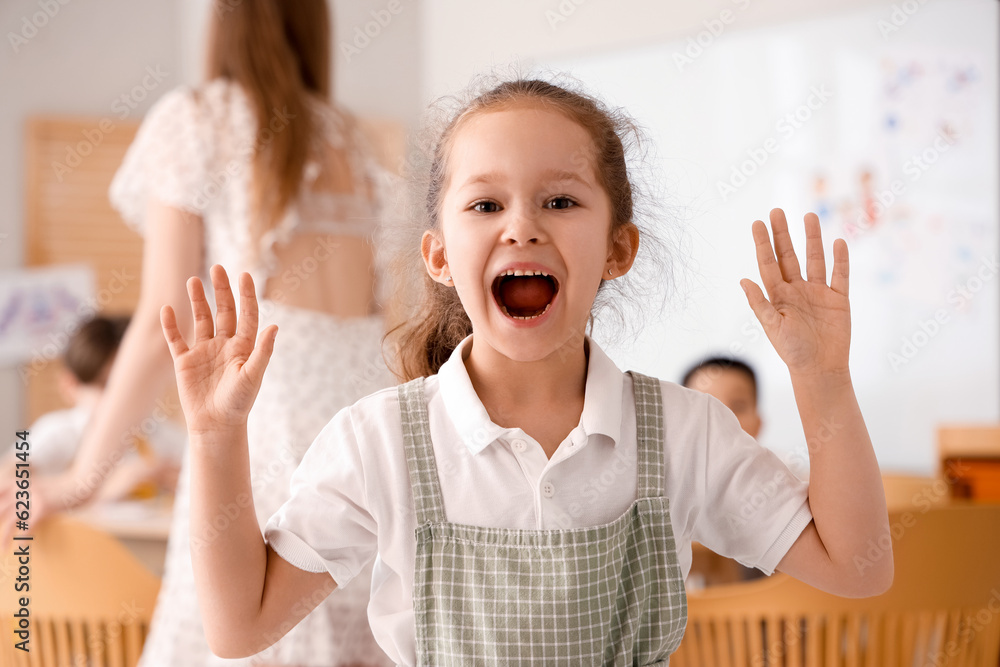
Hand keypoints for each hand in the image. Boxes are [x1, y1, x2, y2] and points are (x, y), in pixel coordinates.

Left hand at [0, 470, 69, 546]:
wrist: (82, 482)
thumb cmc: (63, 487)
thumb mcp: (40, 486)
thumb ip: (25, 493)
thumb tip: (15, 511)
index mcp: (19, 483)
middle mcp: (23, 489)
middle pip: (0, 511)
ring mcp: (33, 497)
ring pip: (11, 521)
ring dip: (5, 537)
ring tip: (3, 549)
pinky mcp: (43, 506)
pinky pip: (28, 526)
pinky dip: (22, 538)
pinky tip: (21, 546)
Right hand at [160, 265, 276, 435]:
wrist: (215, 425)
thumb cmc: (239, 403)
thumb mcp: (253, 376)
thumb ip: (263, 351)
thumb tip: (275, 326)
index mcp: (244, 347)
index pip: (246, 315)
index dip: (246, 295)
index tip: (244, 275)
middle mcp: (225, 345)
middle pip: (224, 311)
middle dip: (221, 290)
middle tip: (218, 268)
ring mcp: (204, 351)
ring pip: (201, 319)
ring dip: (197, 300)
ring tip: (193, 280)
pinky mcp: (185, 362)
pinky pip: (176, 339)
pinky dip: (171, 324)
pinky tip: (167, 308)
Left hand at [741, 209, 850, 376]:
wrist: (820, 369)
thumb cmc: (792, 351)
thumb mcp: (773, 327)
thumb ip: (760, 304)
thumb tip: (743, 280)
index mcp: (778, 295)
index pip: (768, 264)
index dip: (763, 243)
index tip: (757, 223)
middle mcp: (796, 289)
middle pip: (788, 255)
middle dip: (782, 234)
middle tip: (777, 211)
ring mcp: (818, 292)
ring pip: (815, 259)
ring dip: (812, 239)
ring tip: (809, 216)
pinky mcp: (838, 299)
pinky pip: (840, 275)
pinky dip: (840, 260)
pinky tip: (839, 242)